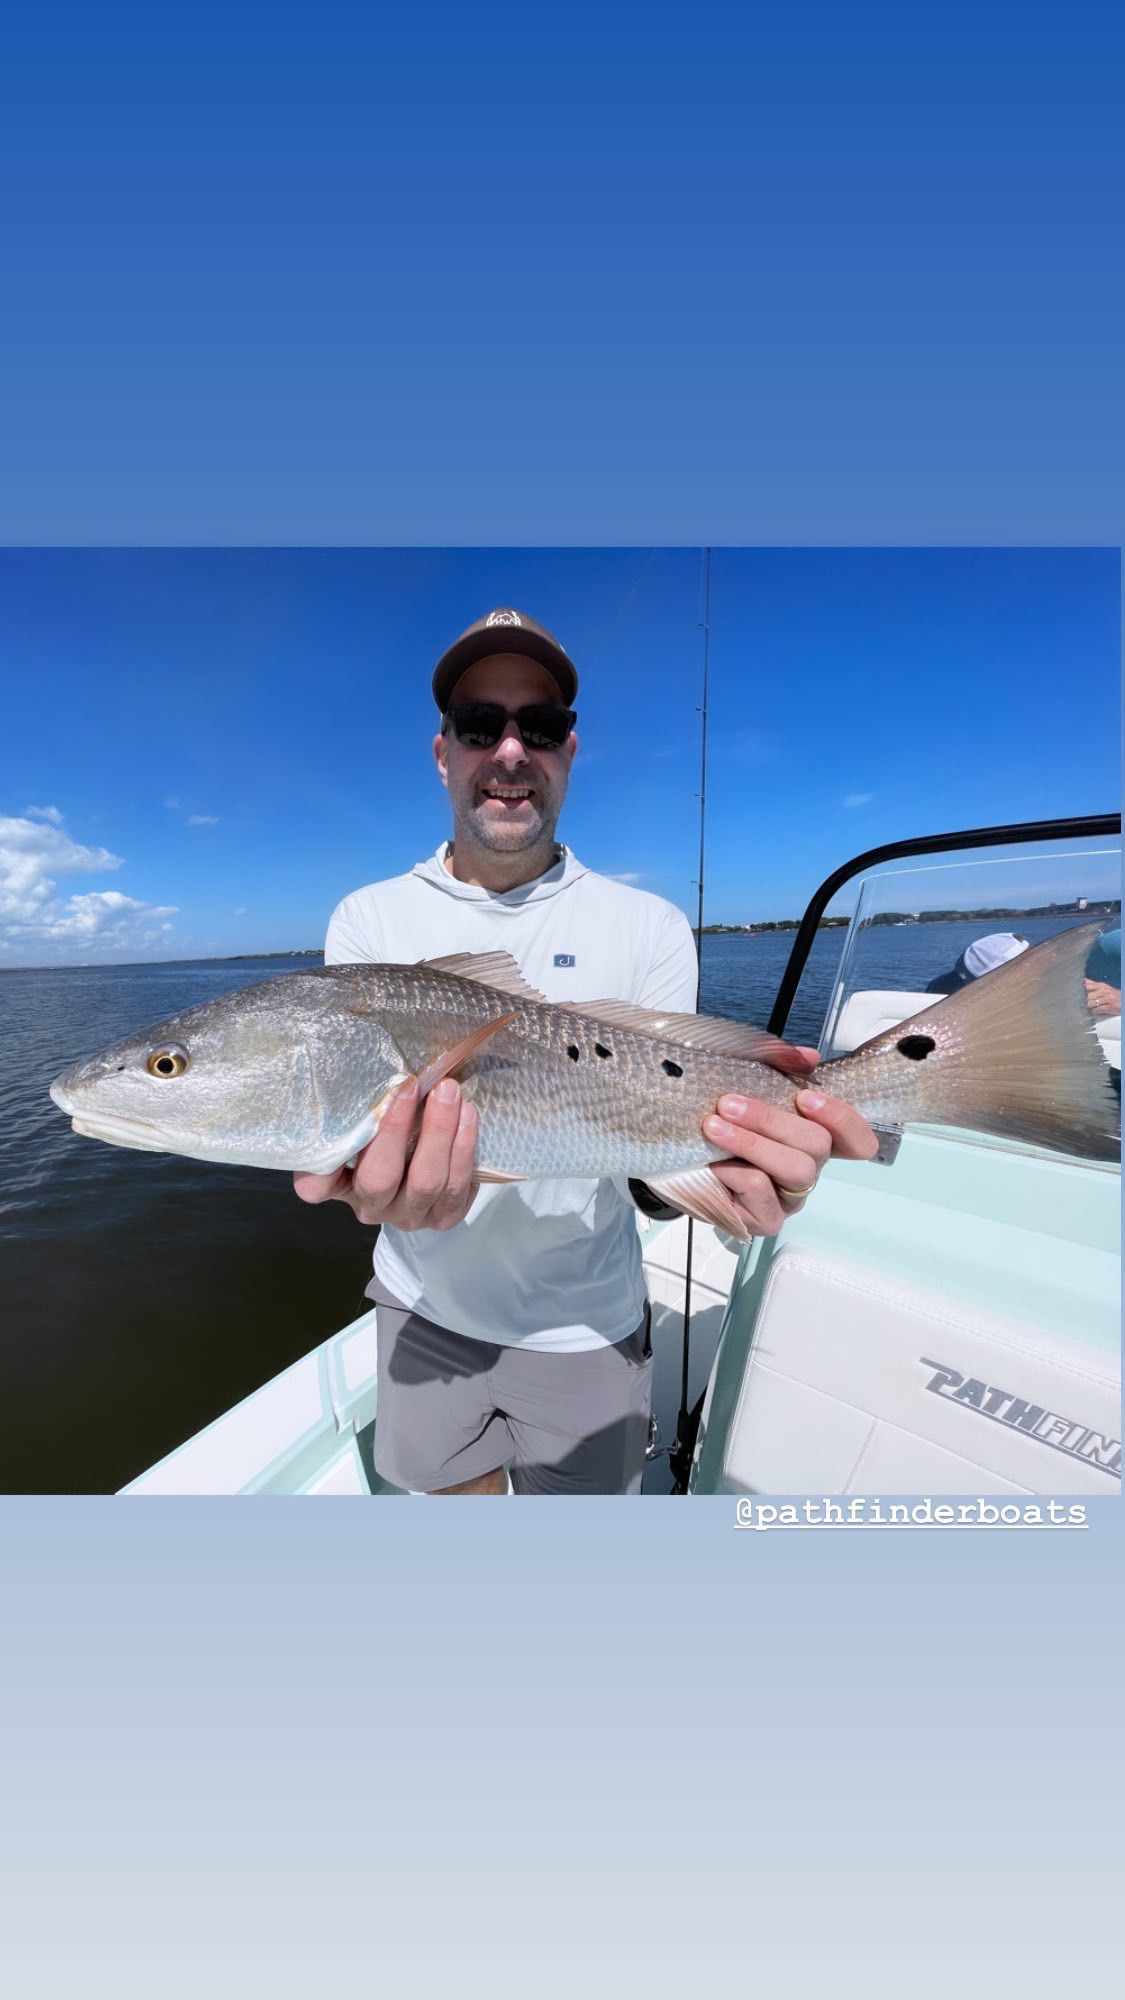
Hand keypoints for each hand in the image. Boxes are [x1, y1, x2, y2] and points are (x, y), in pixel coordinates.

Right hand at [293, 1076, 479, 1231]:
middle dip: (396, 1130)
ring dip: (440, 1133)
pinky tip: (467, 1114)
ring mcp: (409, 1216)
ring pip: (426, 1183)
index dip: (321, 1166)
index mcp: (338, 1186)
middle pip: (379, 1179)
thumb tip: (361, 1070)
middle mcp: (371, 1207)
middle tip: (411, 1086)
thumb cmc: (387, 1131)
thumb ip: (353, 1109)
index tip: (338, 1121)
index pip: (315, 1186)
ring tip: (449, 1092)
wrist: (427, 1160)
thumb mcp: (362, 1121)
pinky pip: (458, 1187)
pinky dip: (464, 1148)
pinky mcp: (444, 1216)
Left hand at [702, 1074, 879, 1237]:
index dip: (841, 1118)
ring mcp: (791, 1197)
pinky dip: (735, 1172)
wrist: (685, 1168)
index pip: (856, 1137)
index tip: (807, 1097)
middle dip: (771, 1119)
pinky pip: (761, 1190)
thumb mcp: (748, 1095)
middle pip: (818, 1145)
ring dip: (751, 1142)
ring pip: (794, 1167)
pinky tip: (714, 1164)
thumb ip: (779, 1072)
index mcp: (814, 1139)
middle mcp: (810, 1168)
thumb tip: (807, 1056)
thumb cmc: (724, 1131)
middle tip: (729, 1103)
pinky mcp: (768, 1219)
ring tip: (713, 1127)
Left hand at [1084, 978, 1120, 1019]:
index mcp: (1102, 986)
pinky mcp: (1110, 1007)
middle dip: (1084, 1001)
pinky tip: (1095, 1011)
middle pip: (1088, 996)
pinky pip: (1097, 1010)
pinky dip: (1094, 1012)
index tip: (1077, 995)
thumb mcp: (1104, 987)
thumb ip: (1093, 984)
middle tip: (1083, 1004)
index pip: (1087, 986)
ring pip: (1091, 1003)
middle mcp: (1105, 991)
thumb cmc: (1113, 995)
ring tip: (1090, 1008)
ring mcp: (1108, 999)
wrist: (1124, 1001)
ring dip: (1089, 1007)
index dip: (1081, 991)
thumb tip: (1083, 980)